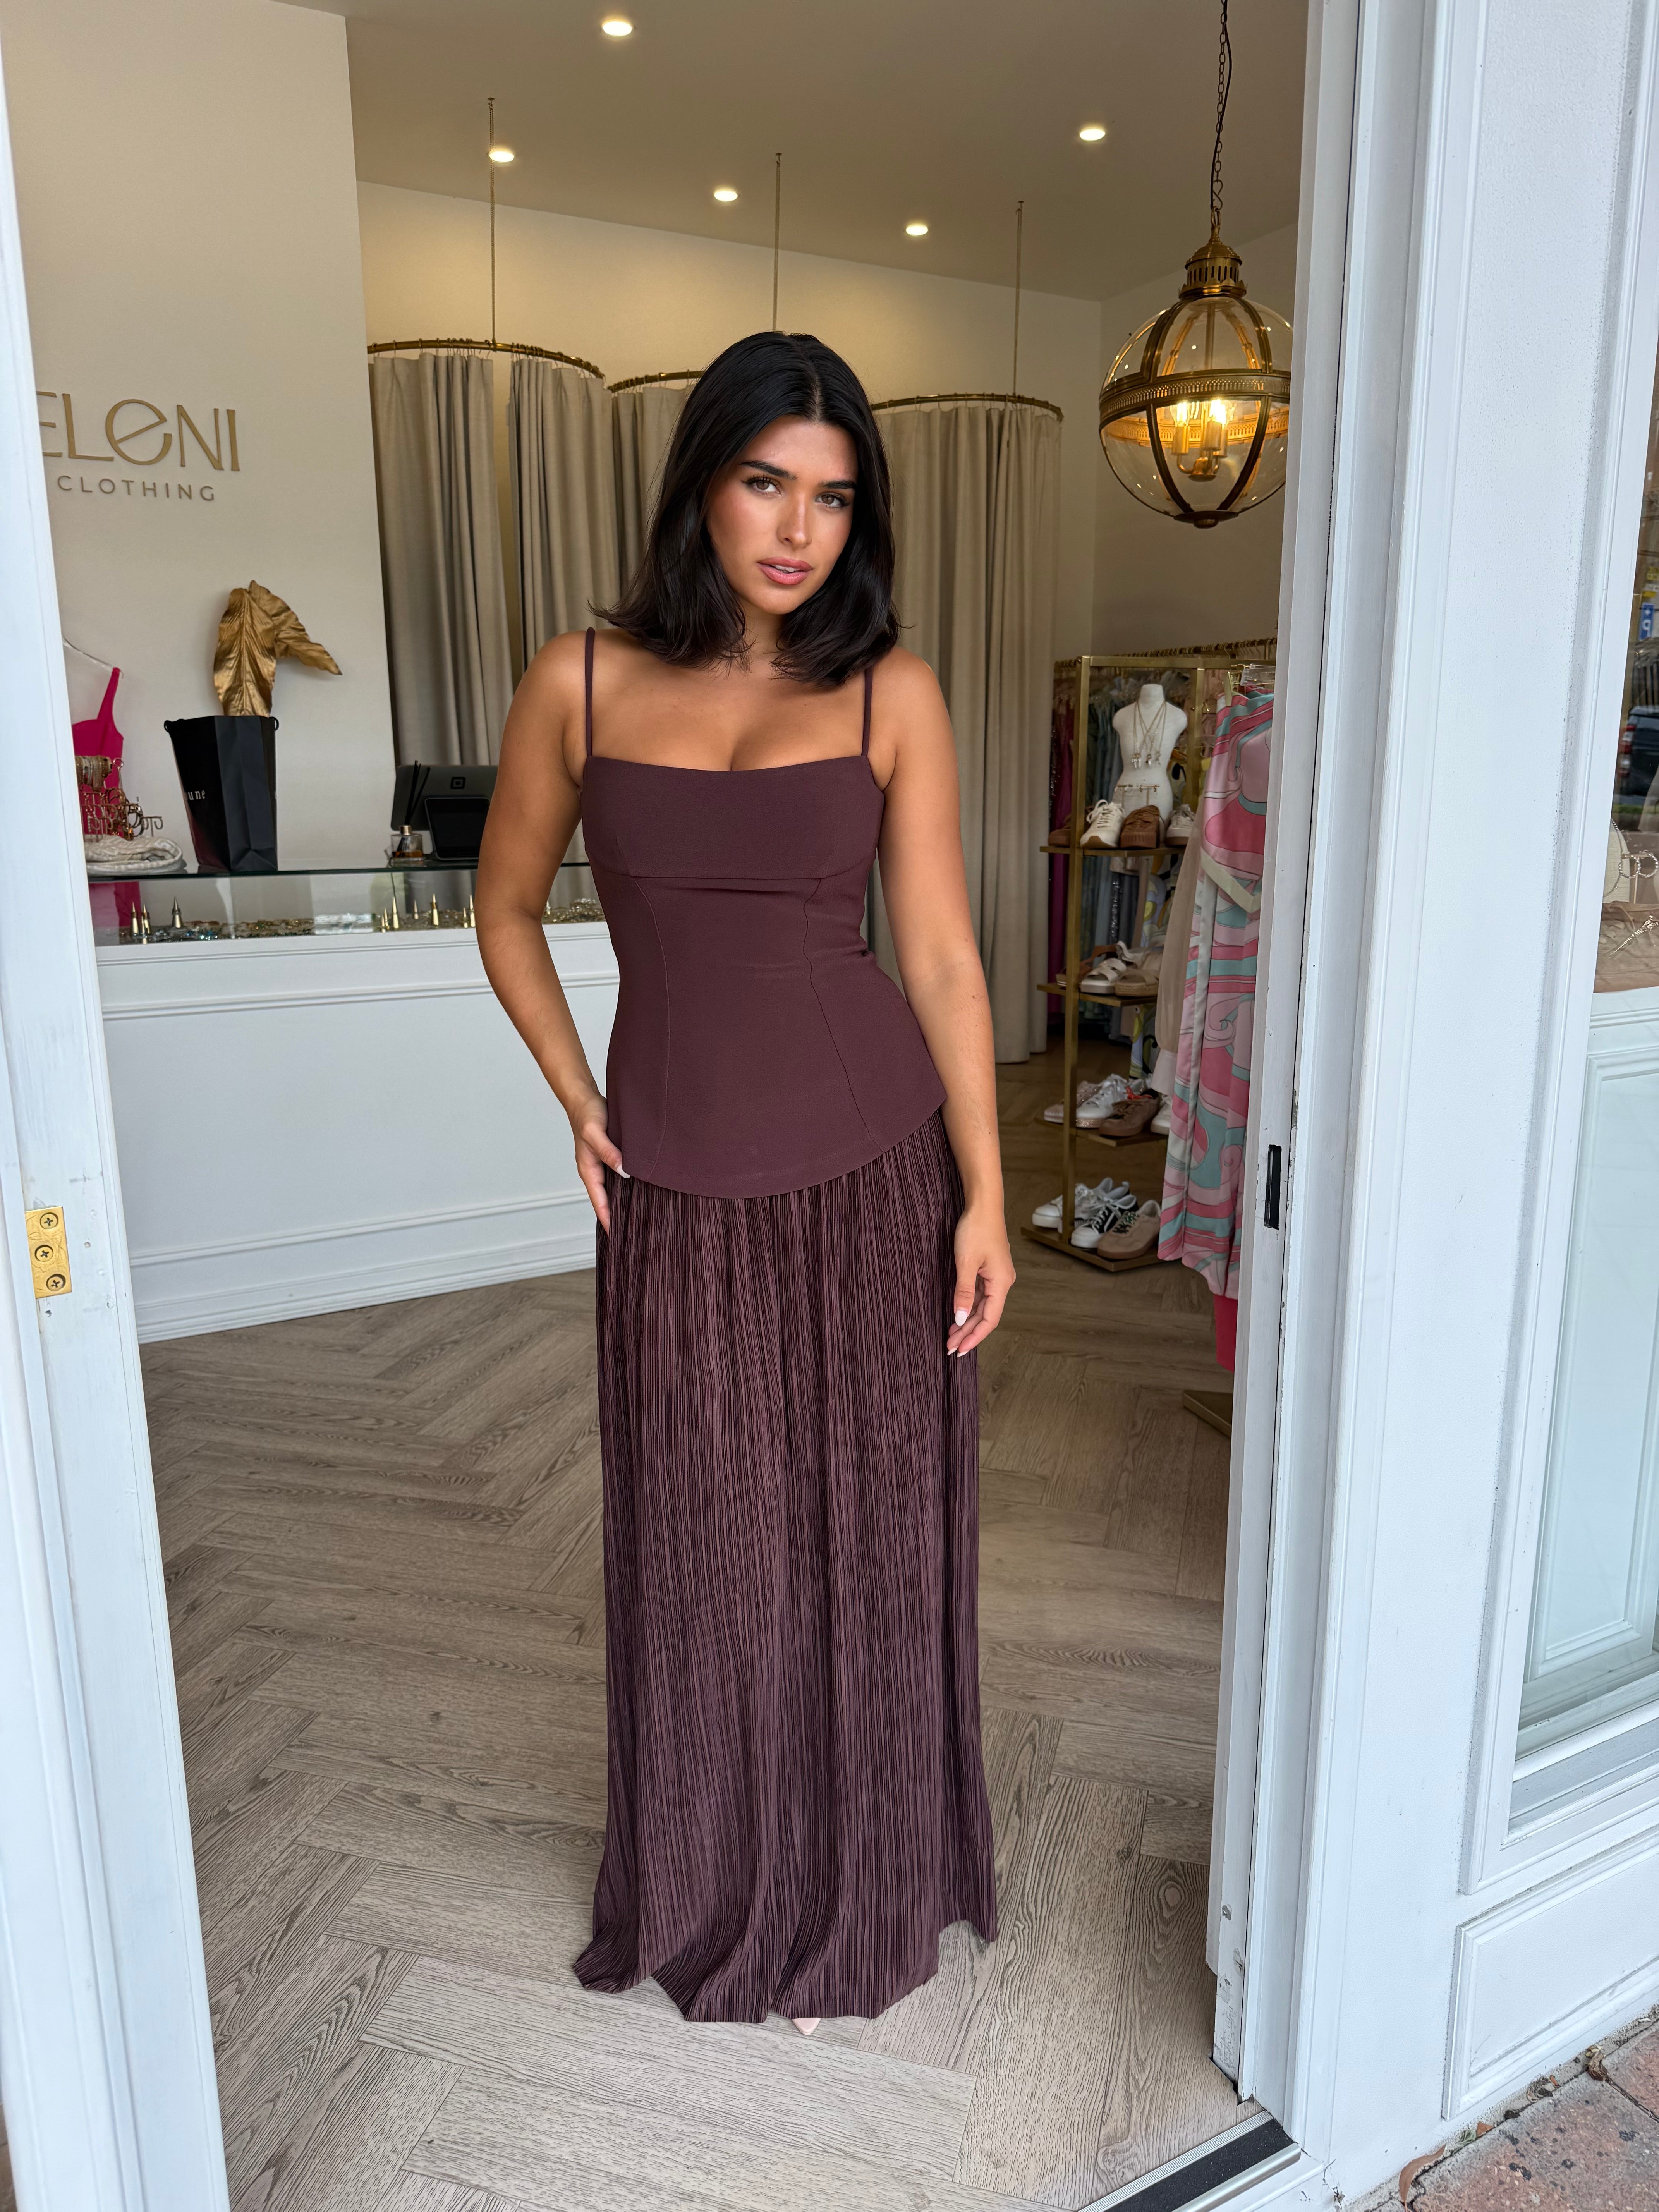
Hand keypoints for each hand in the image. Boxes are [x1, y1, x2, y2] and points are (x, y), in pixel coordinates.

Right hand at [569, 1091, 625, 1231]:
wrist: (584, 1098)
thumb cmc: (587, 1115)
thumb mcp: (596, 1132)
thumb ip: (608, 1152)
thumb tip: (624, 1171)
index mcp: (588, 1170)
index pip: (599, 1202)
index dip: (608, 1219)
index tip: (618, 1238)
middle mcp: (595, 1171)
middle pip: (606, 1200)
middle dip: (617, 1216)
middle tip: (633, 1234)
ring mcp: (602, 1165)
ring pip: (613, 1189)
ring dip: (623, 1202)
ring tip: (639, 1218)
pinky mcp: (610, 1157)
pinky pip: (618, 1176)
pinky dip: (627, 1185)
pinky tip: (641, 1189)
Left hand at [948, 1202, 1014, 1356]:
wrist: (983, 1205)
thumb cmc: (976, 1229)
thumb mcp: (965, 1262)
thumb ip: (963, 1292)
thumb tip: (959, 1318)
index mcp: (1001, 1283)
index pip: (989, 1319)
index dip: (974, 1337)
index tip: (959, 1350)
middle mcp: (1002, 1282)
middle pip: (985, 1315)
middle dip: (967, 1332)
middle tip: (949, 1347)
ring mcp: (996, 1276)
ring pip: (982, 1306)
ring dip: (966, 1321)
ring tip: (950, 1335)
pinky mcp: (989, 1269)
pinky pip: (980, 1294)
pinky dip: (968, 1306)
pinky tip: (957, 1314)